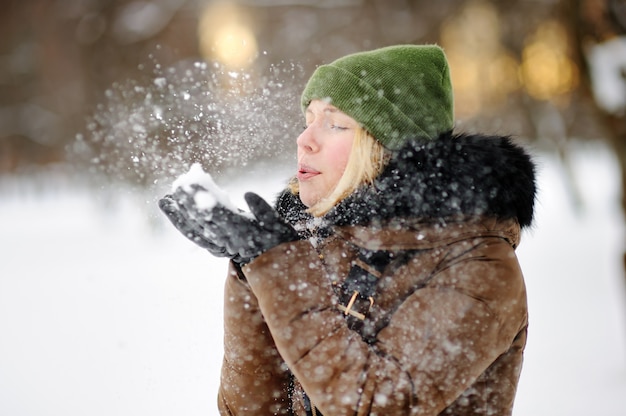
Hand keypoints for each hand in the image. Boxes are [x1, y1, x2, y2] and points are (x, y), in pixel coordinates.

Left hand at [159, 187, 297, 264]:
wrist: (275, 267)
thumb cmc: (279, 242)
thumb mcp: (279, 226)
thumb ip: (264, 211)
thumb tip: (248, 195)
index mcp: (243, 232)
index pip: (219, 214)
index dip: (204, 199)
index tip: (192, 184)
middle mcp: (228, 241)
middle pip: (203, 221)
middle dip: (188, 204)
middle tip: (175, 186)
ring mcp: (220, 245)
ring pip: (195, 231)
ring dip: (178, 216)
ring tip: (165, 200)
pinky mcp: (216, 247)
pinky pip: (196, 237)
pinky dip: (183, 225)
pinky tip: (175, 214)